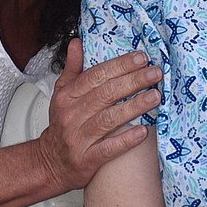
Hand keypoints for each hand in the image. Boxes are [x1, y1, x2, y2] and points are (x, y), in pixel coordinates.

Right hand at [36, 39, 161, 193]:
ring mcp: (79, 138)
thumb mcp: (61, 93)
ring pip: (109, 119)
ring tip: (155, 96)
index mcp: (67, 95)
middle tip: (155, 73)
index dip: (120, 65)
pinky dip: (126, 139)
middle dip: (133, 81)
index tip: (141, 58)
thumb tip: (76, 42)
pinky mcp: (87, 159)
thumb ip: (72, 68)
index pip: (96, 75)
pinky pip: (109, 148)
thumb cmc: (62, 125)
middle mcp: (72, 114)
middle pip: (106, 94)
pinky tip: (143, 132)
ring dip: (135, 106)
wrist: (51, 163)